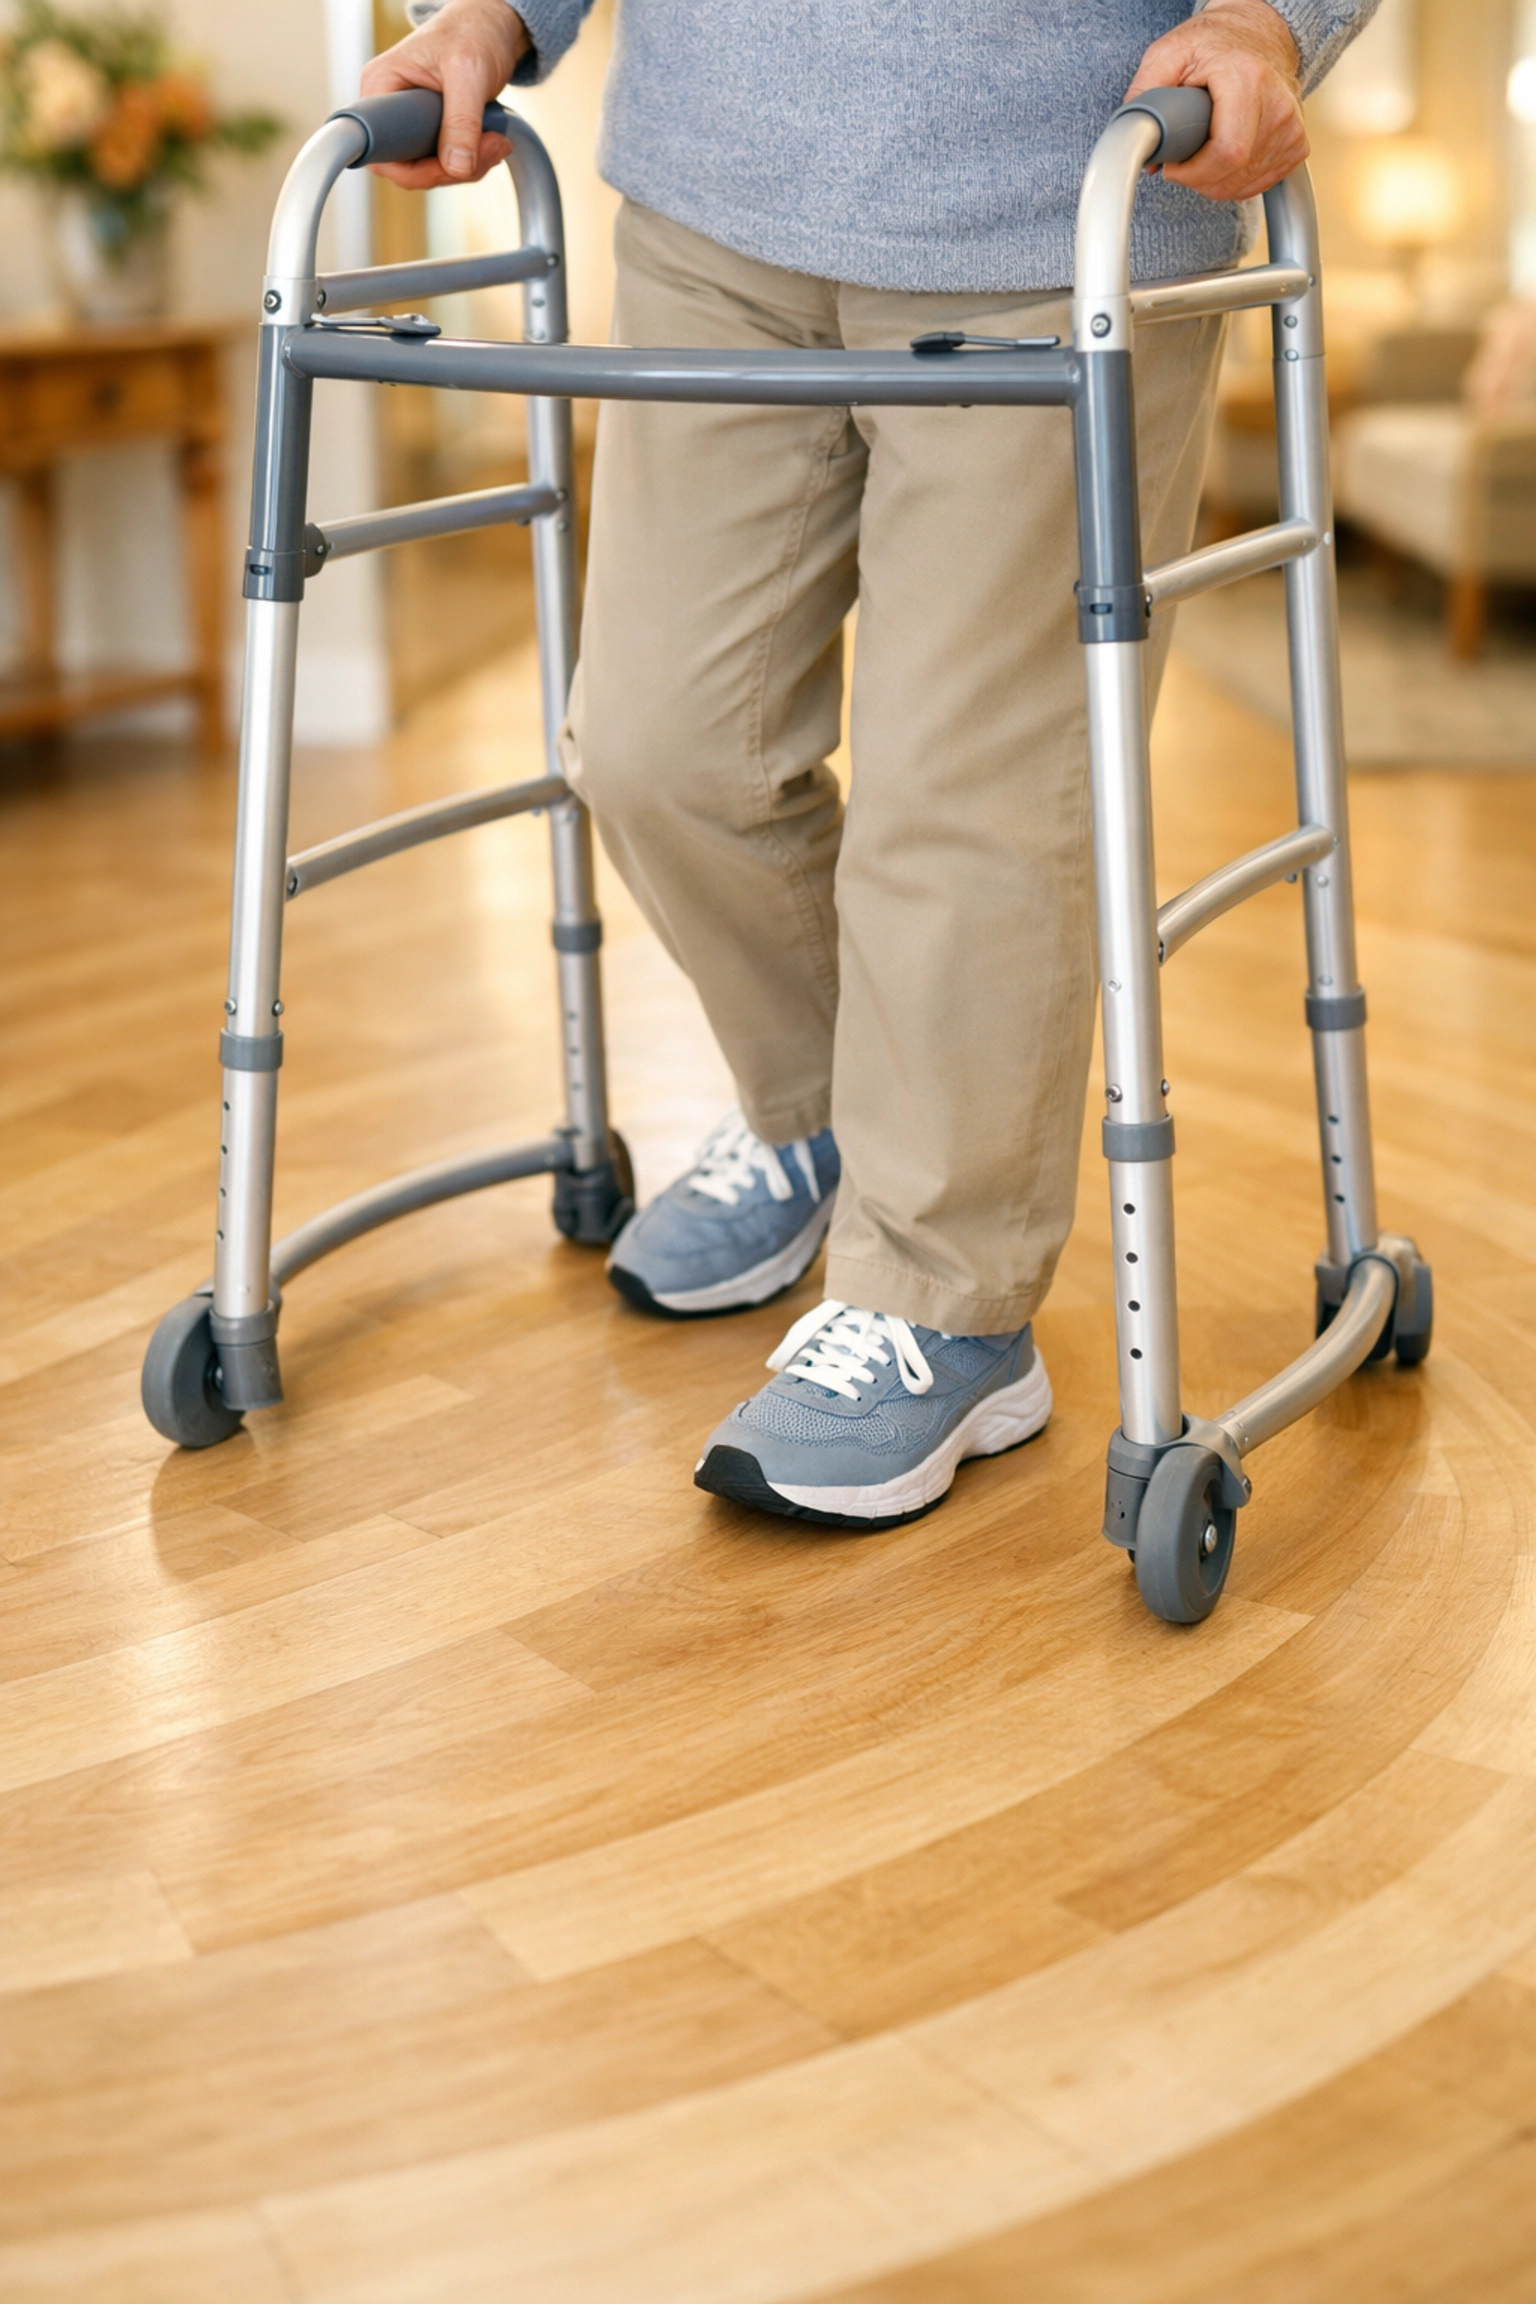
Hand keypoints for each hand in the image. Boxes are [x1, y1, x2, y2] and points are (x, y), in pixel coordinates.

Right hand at [360, 0, 527, 188]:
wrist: (492, 25)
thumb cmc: (472, 32)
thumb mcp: (467, 72)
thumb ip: (461, 121)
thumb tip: (456, 167)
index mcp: (381, 86)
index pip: (379, 149)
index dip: (411, 169)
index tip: (448, 166)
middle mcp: (389, 108)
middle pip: (407, 167)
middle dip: (451, 169)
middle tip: (490, 148)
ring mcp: (410, 123)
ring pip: (431, 169)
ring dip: (470, 165)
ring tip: (498, 140)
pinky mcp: (431, 132)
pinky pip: (447, 163)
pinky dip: (473, 160)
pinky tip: (493, 141)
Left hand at [1125, 0, 1306, 201]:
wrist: (1258, 33)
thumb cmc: (1215, 43)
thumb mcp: (1169, 53)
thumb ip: (1146, 93)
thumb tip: (1144, 147)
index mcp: (1248, 79)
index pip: (1227, 152)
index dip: (1193, 172)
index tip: (1173, 165)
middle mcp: (1278, 105)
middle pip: (1233, 174)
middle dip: (1198, 178)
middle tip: (1184, 156)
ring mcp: (1291, 128)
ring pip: (1243, 185)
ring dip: (1214, 180)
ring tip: (1205, 148)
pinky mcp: (1297, 145)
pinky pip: (1258, 185)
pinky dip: (1234, 180)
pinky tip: (1225, 155)